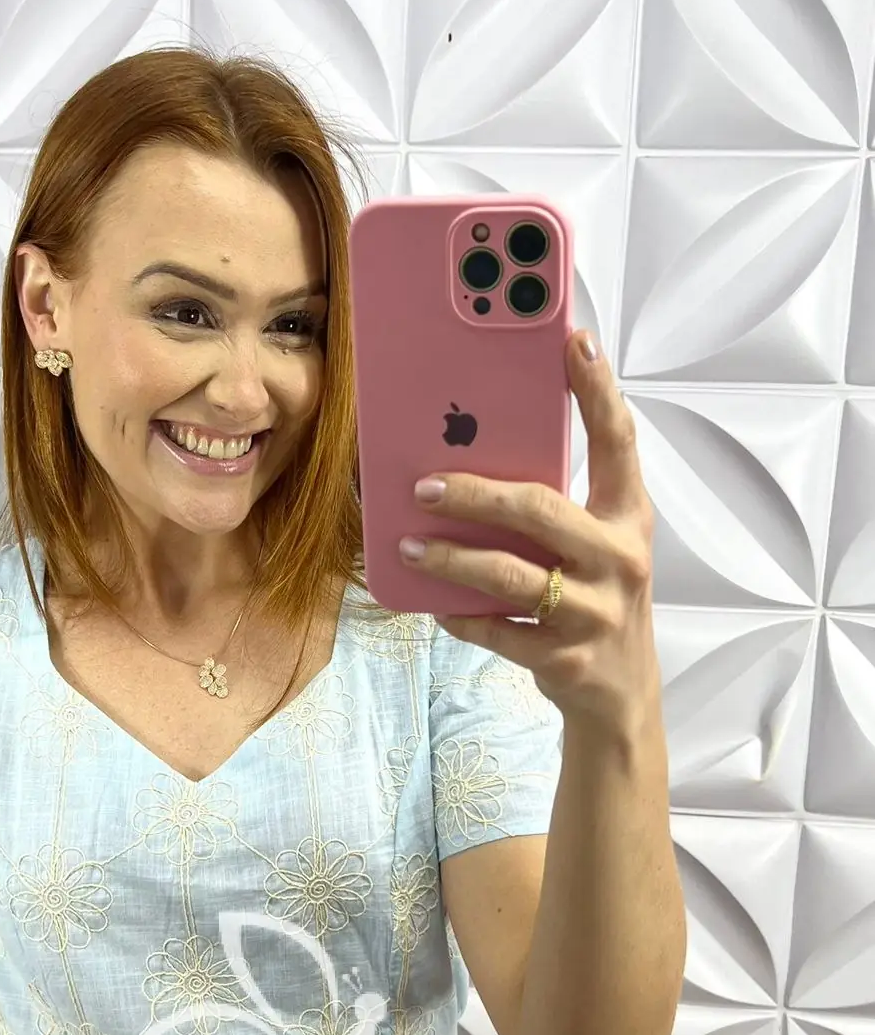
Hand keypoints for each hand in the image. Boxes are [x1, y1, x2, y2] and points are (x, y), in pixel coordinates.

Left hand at [397, 330, 659, 733]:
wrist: (621, 695)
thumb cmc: (594, 598)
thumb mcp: (594, 545)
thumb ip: (555, 506)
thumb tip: (472, 457)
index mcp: (628, 517)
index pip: (618, 442)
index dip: (598, 389)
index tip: (574, 339)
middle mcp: (618, 559)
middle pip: (540, 510)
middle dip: (475, 494)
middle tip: (423, 486)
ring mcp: (594, 611)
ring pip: (509, 576)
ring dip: (450, 560)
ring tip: (407, 547)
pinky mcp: (565, 657)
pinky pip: (497, 631)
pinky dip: (460, 617)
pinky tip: (433, 606)